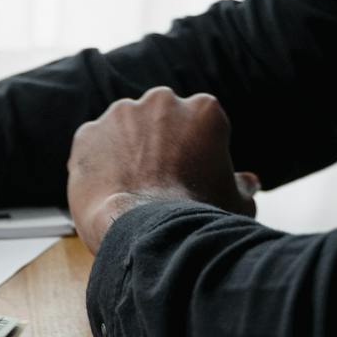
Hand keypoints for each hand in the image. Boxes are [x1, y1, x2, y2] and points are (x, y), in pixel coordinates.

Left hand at [66, 87, 259, 252]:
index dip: (193, 151)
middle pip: (159, 118)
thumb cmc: (200, 219)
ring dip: (125, 150)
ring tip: (131, 189)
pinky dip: (96, 164)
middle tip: (158, 181)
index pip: (198, 123)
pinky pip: (92, 146)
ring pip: (123, 129)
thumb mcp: (236, 202)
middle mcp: (161, 101)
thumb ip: (242, 186)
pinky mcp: (87, 134)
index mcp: (204, 109)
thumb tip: (249, 182)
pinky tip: (107, 191)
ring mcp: (120, 115)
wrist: (151, 235)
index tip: (188, 175)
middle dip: (158, 142)